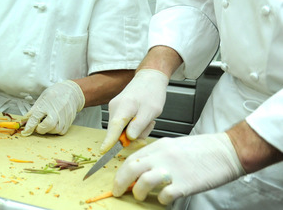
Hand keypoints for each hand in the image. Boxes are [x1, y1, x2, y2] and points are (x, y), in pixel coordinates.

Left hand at [21, 80, 84, 135]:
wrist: (72, 92)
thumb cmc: (55, 94)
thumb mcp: (42, 98)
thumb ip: (33, 110)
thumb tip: (24, 120)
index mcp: (46, 104)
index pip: (35, 117)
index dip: (29, 126)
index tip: (26, 131)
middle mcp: (56, 111)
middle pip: (47, 126)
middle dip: (40, 129)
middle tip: (38, 125)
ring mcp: (64, 117)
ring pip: (54, 130)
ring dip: (48, 129)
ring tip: (47, 122)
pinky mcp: (69, 122)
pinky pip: (61, 131)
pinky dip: (55, 130)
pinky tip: (54, 123)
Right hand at [100, 69, 168, 152]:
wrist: (149, 79)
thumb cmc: (152, 93)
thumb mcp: (151, 111)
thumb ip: (139, 125)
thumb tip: (128, 138)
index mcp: (123, 107)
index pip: (114, 127)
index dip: (109, 141)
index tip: (104, 151)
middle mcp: (114, 108)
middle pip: (118, 132)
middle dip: (132, 137)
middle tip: (149, 126)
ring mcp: (114, 109)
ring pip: (122, 130)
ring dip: (135, 131)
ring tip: (147, 120)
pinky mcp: (117, 110)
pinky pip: (124, 125)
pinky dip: (134, 126)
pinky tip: (142, 118)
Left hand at [114, 133, 243, 203]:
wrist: (227, 150)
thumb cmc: (203, 150)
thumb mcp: (174, 145)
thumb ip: (157, 155)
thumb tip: (142, 169)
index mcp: (160, 146)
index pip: (131, 159)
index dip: (121, 172)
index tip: (118, 182)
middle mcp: (163, 156)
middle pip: (131, 168)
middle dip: (121, 182)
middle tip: (119, 191)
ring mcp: (174, 170)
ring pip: (144, 181)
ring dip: (139, 192)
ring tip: (141, 196)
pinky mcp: (186, 183)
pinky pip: (165, 195)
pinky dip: (161, 200)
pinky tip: (164, 199)